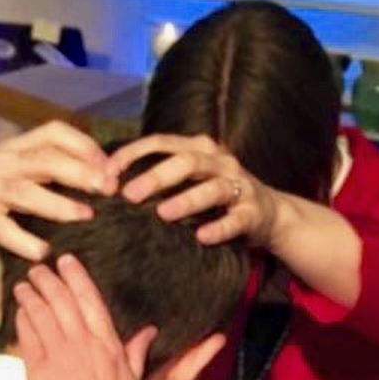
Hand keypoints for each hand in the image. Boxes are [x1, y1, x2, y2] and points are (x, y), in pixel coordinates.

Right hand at [0, 121, 112, 276]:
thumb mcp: (5, 167)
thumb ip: (39, 167)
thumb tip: (88, 172)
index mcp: (14, 147)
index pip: (55, 132)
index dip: (85, 144)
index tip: (110, 163)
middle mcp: (3, 163)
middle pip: (47, 159)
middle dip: (82, 171)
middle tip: (110, 186)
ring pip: (29, 193)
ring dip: (61, 204)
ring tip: (87, 215)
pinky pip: (4, 230)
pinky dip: (25, 242)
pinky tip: (43, 252)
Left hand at [15, 254, 156, 379]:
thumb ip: (136, 352)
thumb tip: (149, 332)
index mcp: (108, 344)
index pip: (90, 299)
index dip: (76, 277)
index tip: (67, 261)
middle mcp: (83, 342)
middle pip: (62, 300)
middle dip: (48, 279)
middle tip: (38, 268)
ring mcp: (59, 354)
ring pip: (42, 313)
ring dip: (31, 295)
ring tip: (23, 285)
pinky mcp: (38, 370)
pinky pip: (28, 336)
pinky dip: (23, 319)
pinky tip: (19, 312)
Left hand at [107, 134, 279, 247]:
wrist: (270, 214)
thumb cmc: (218, 198)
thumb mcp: (192, 179)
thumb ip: (161, 178)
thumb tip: (111, 183)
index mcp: (200, 149)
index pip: (162, 143)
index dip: (134, 153)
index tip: (108, 171)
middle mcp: (221, 162)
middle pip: (186, 162)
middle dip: (156, 177)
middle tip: (129, 195)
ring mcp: (240, 186)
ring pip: (212, 189)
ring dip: (187, 200)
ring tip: (163, 214)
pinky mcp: (253, 213)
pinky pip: (236, 221)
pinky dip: (219, 228)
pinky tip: (203, 237)